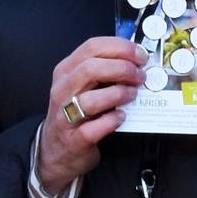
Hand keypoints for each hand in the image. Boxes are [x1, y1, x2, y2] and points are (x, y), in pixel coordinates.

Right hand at [37, 37, 146, 193]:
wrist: (56, 150)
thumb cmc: (74, 113)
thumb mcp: (81, 86)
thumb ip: (103, 71)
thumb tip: (135, 61)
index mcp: (66, 71)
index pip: (92, 47)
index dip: (121, 48)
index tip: (140, 55)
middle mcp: (63, 90)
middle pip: (91, 69)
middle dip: (122, 69)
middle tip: (140, 76)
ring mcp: (65, 116)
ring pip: (91, 99)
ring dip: (119, 94)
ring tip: (132, 95)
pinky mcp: (74, 139)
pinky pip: (94, 128)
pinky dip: (112, 121)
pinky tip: (121, 116)